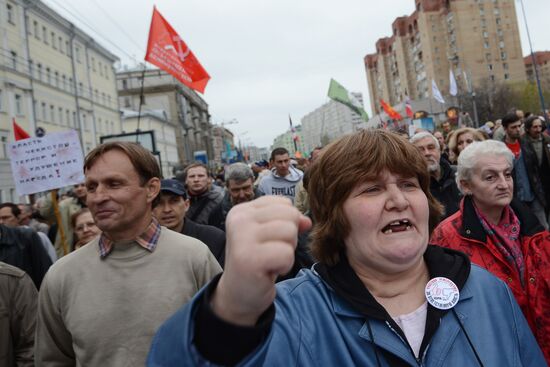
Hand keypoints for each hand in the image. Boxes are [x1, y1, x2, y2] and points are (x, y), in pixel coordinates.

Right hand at [211, 196, 311, 325]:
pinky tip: (269, 271)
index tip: (269, 241)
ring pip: (290, 232)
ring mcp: (242, 238)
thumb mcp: (271, 236)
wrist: (238, 295)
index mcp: (242, 210)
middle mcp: (239, 220)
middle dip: (289, 237)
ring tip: (270, 260)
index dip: (287, 223)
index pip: (284, 203)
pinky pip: (287, 254)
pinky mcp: (249, 258)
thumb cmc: (257, 262)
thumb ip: (288, 222)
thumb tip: (307, 221)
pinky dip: (285, 265)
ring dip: (287, 251)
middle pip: (289, 215)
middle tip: (271, 252)